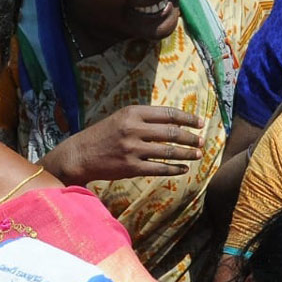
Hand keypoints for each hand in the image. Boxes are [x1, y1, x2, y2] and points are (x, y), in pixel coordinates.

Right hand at [43, 105, 204, 185]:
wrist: (80, 154)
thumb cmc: (104, 135)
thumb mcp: (121, 119)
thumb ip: (144, 119)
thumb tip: (174, 123)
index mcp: (132, 113)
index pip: (168, 114)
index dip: (187, 118)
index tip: (200, 123)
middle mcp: (133, 129)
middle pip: (172, 133)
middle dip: (190, 137)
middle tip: (202, 141)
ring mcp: (133, 149)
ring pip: (169, 151)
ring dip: (186, 154)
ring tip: (197, 154)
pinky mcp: (132, 167)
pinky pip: (160, 168)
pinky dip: (175, 169)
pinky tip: (184, 169)